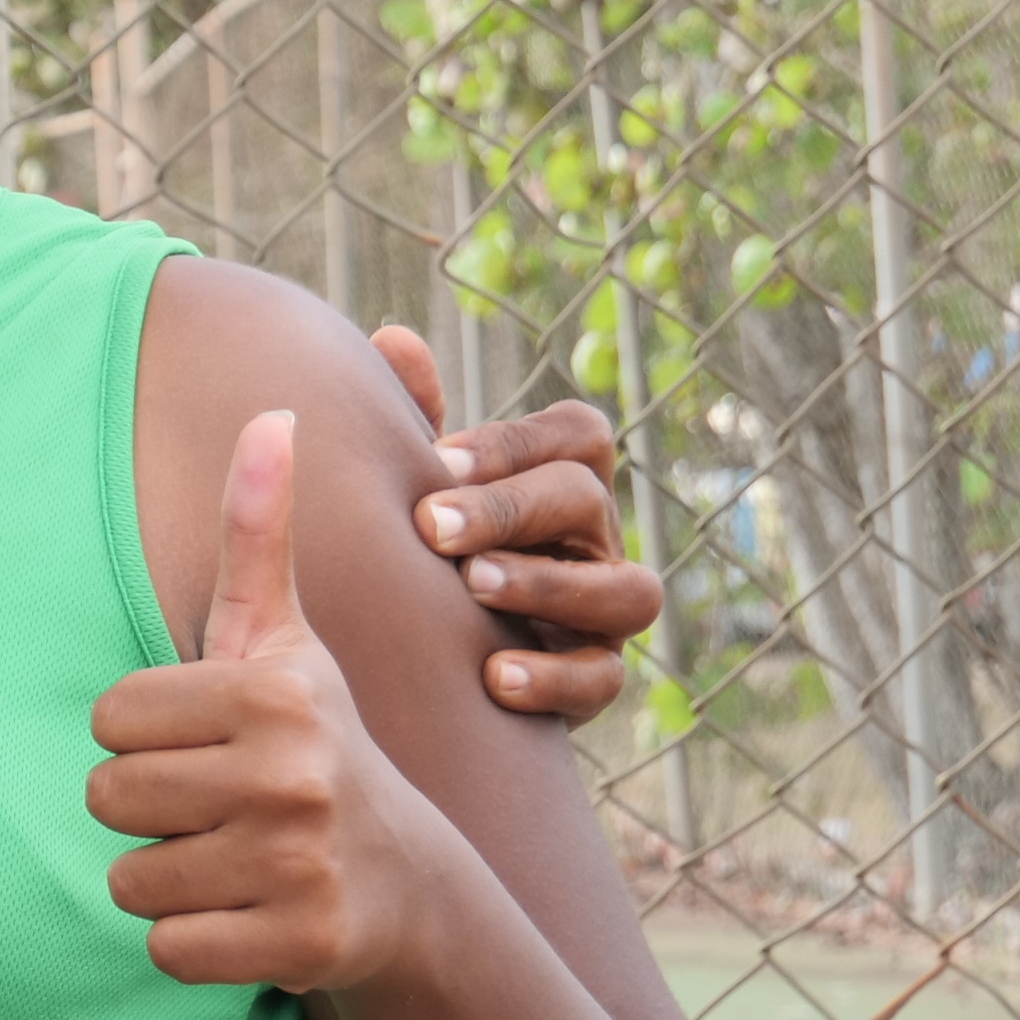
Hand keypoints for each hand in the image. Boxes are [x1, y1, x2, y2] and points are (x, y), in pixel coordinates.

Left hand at [89, 410, 444, 993]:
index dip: (140, 735)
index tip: (203, 740)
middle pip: (108, 798)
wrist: (406, 877)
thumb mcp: (281, 634)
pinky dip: (188, 941)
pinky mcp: (303, 945)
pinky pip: (167, 949)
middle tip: (210, 805)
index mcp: (269, 692)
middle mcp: (291, 775)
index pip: (109, 719)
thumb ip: (258, 527)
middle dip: (144, 810)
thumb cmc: (310, 737)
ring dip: (162, 878)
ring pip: (131, 880)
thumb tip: (269, 409)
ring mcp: (300, 865)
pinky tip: (241, 912)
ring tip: (226, 856)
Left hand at [369, 321, 663, 722]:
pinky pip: (602, 680)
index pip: (578, 435)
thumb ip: (414, 416)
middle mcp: (596, 539)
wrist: (430, 645)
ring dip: (547, 586)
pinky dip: (554, 678)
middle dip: (509, 509)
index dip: (516, 441)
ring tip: (473, 587)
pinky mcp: (595, 679)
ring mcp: (605, 612)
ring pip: (624, 592)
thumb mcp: (421, 482)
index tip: (438, 457)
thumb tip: (396, 338)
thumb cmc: (429, 541)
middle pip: (586, 501)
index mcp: (561, 478)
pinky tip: (493, 676)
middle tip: (433, 525)